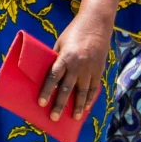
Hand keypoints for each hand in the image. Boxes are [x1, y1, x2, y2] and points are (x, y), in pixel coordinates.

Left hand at [40, 1, 116, 121]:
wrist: (96, 24)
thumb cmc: (74, 33)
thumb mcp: (60, 43)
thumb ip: (56, 59)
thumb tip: (50, 76)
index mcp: (65, 57)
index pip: (53, 77)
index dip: (47, 91)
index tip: (41, 103)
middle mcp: (78, 65)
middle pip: (67, 89)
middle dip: (60, 104)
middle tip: (54, 118)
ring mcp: (90, 68)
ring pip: (83, 91)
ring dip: (78, 106)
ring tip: (74, 118)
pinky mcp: (99, 69)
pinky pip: (94, 87)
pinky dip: (90, 98)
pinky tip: (85, 107)